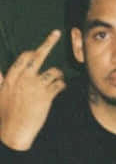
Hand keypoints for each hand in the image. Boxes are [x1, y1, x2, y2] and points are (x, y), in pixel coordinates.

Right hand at [0, 30, 65, 149]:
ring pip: (54, 71)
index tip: (37, 49)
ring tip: (58, 80)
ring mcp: (36, 85)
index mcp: (11, 76)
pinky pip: (59, 84)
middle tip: (56, 32)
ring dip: (58, 75)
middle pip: (38, 55)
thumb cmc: (5, 115)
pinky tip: (61, 88)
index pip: (24, 57)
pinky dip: (62, 85)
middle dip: (49, 42)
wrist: (14, 131)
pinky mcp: (46, 95)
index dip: (32, 52)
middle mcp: (24, 77)